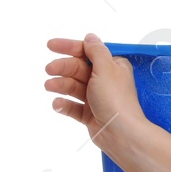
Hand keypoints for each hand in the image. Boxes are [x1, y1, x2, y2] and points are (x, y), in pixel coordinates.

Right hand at [45, 33, 144, 148]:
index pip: (88, 53)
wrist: (120, 134)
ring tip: (50, 86)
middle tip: (49, 69)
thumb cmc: (116, 100)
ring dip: (60, 85)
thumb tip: (90, 37)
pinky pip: (72, 107)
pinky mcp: (90, 114)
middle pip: (77, 69)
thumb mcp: (106, 69)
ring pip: (73, 87)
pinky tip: (58, 104)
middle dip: (62, 68)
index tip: (51, 45)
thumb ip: (96, 51)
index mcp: (113, 67)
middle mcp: (105, 81)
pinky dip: (64, 105)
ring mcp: (97, 98)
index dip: (70, 48)